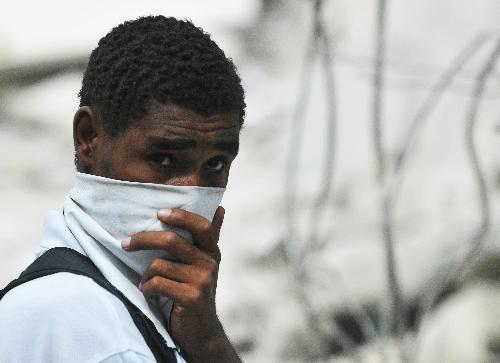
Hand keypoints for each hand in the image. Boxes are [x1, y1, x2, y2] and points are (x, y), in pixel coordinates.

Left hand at [122, 206, 240, 362]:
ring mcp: (202, 281)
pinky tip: (148, 293)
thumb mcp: (204, 263)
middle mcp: (210, 263)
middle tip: (125, 243)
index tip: (159, 213)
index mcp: (212, 251)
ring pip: (159, 265)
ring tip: (146, 282)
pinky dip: (146, 288)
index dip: (181, 216)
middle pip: (172, 241)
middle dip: (144, 240)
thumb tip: (221, 208)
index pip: (201, 226)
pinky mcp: (191, 298)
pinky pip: (157, 284)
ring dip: (145, 275)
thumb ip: (210, 237)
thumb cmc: (195, 290)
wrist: (201, 329)